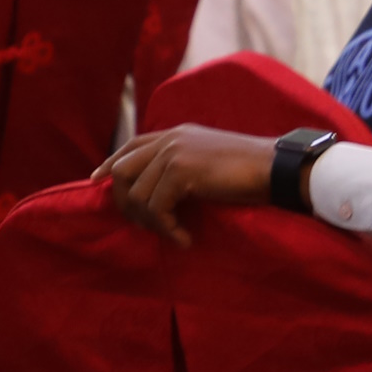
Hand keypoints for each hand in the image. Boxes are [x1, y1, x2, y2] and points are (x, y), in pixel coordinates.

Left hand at [101, 126, 276, 244]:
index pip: (131, 146)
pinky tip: (185, 237)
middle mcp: (170, 139)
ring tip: (174, 233)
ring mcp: (173, 152)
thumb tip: (158, 190)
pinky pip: (156, 207)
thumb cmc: (251, 171)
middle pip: (123, 171)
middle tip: (147, 226)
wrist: (275, 168)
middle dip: (127, 204)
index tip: (96, 182)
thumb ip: (182, 164)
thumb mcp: (209, 160)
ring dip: (152, 222)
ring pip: (137, 194)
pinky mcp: (180, 170)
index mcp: (176, 134)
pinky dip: (167, 228)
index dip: (109, 165)